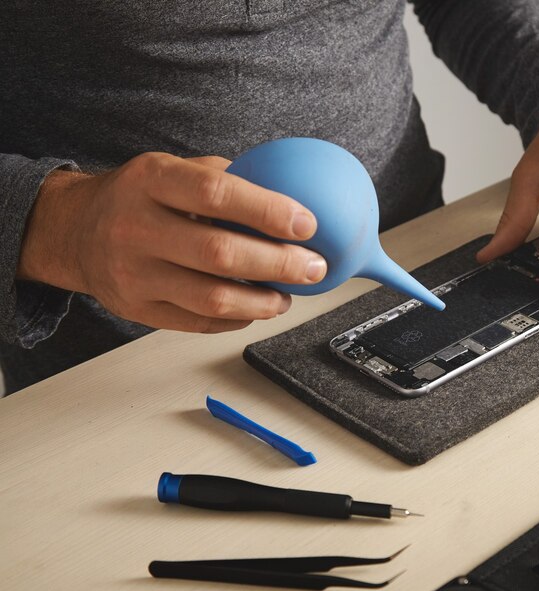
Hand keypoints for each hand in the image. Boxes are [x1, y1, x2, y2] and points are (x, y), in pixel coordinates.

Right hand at [18, 152, 326, 332]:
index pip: (216, 194)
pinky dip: (237, 318)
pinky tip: (256, 308)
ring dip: (263, 302)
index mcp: (150, 180)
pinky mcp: (136, 310)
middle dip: (278, 264)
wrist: (74, 231)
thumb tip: (294, 193)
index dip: (268, 211)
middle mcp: (136, 227)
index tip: (307, 224)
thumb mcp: (173, 169)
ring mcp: (133, 273)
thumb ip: (227, 178)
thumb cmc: (139, 197)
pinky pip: (199, 323)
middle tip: (314, 267)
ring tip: (288, 295)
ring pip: (212, 298)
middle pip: (220, 253)